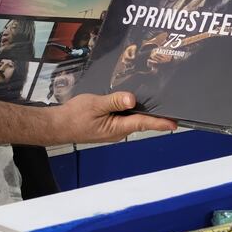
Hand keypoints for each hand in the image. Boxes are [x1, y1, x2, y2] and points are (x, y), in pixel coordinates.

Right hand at [46, 92, 176, 143]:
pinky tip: (132, 103)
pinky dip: (130, 112)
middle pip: (140, 122)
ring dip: (142, 114)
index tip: (174, 124)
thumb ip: (114, 101)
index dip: (160, 123)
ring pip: (131, 120)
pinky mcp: (107, 127)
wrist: (58, 126)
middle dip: (155, 117)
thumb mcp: (94, 105)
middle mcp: (117, 132)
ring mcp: (112, 130)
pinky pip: (123, 119)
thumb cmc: (74, 116)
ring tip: (156, 104)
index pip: (143, 124)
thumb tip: (132, 100)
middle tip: (171, 109)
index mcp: (116, 128)